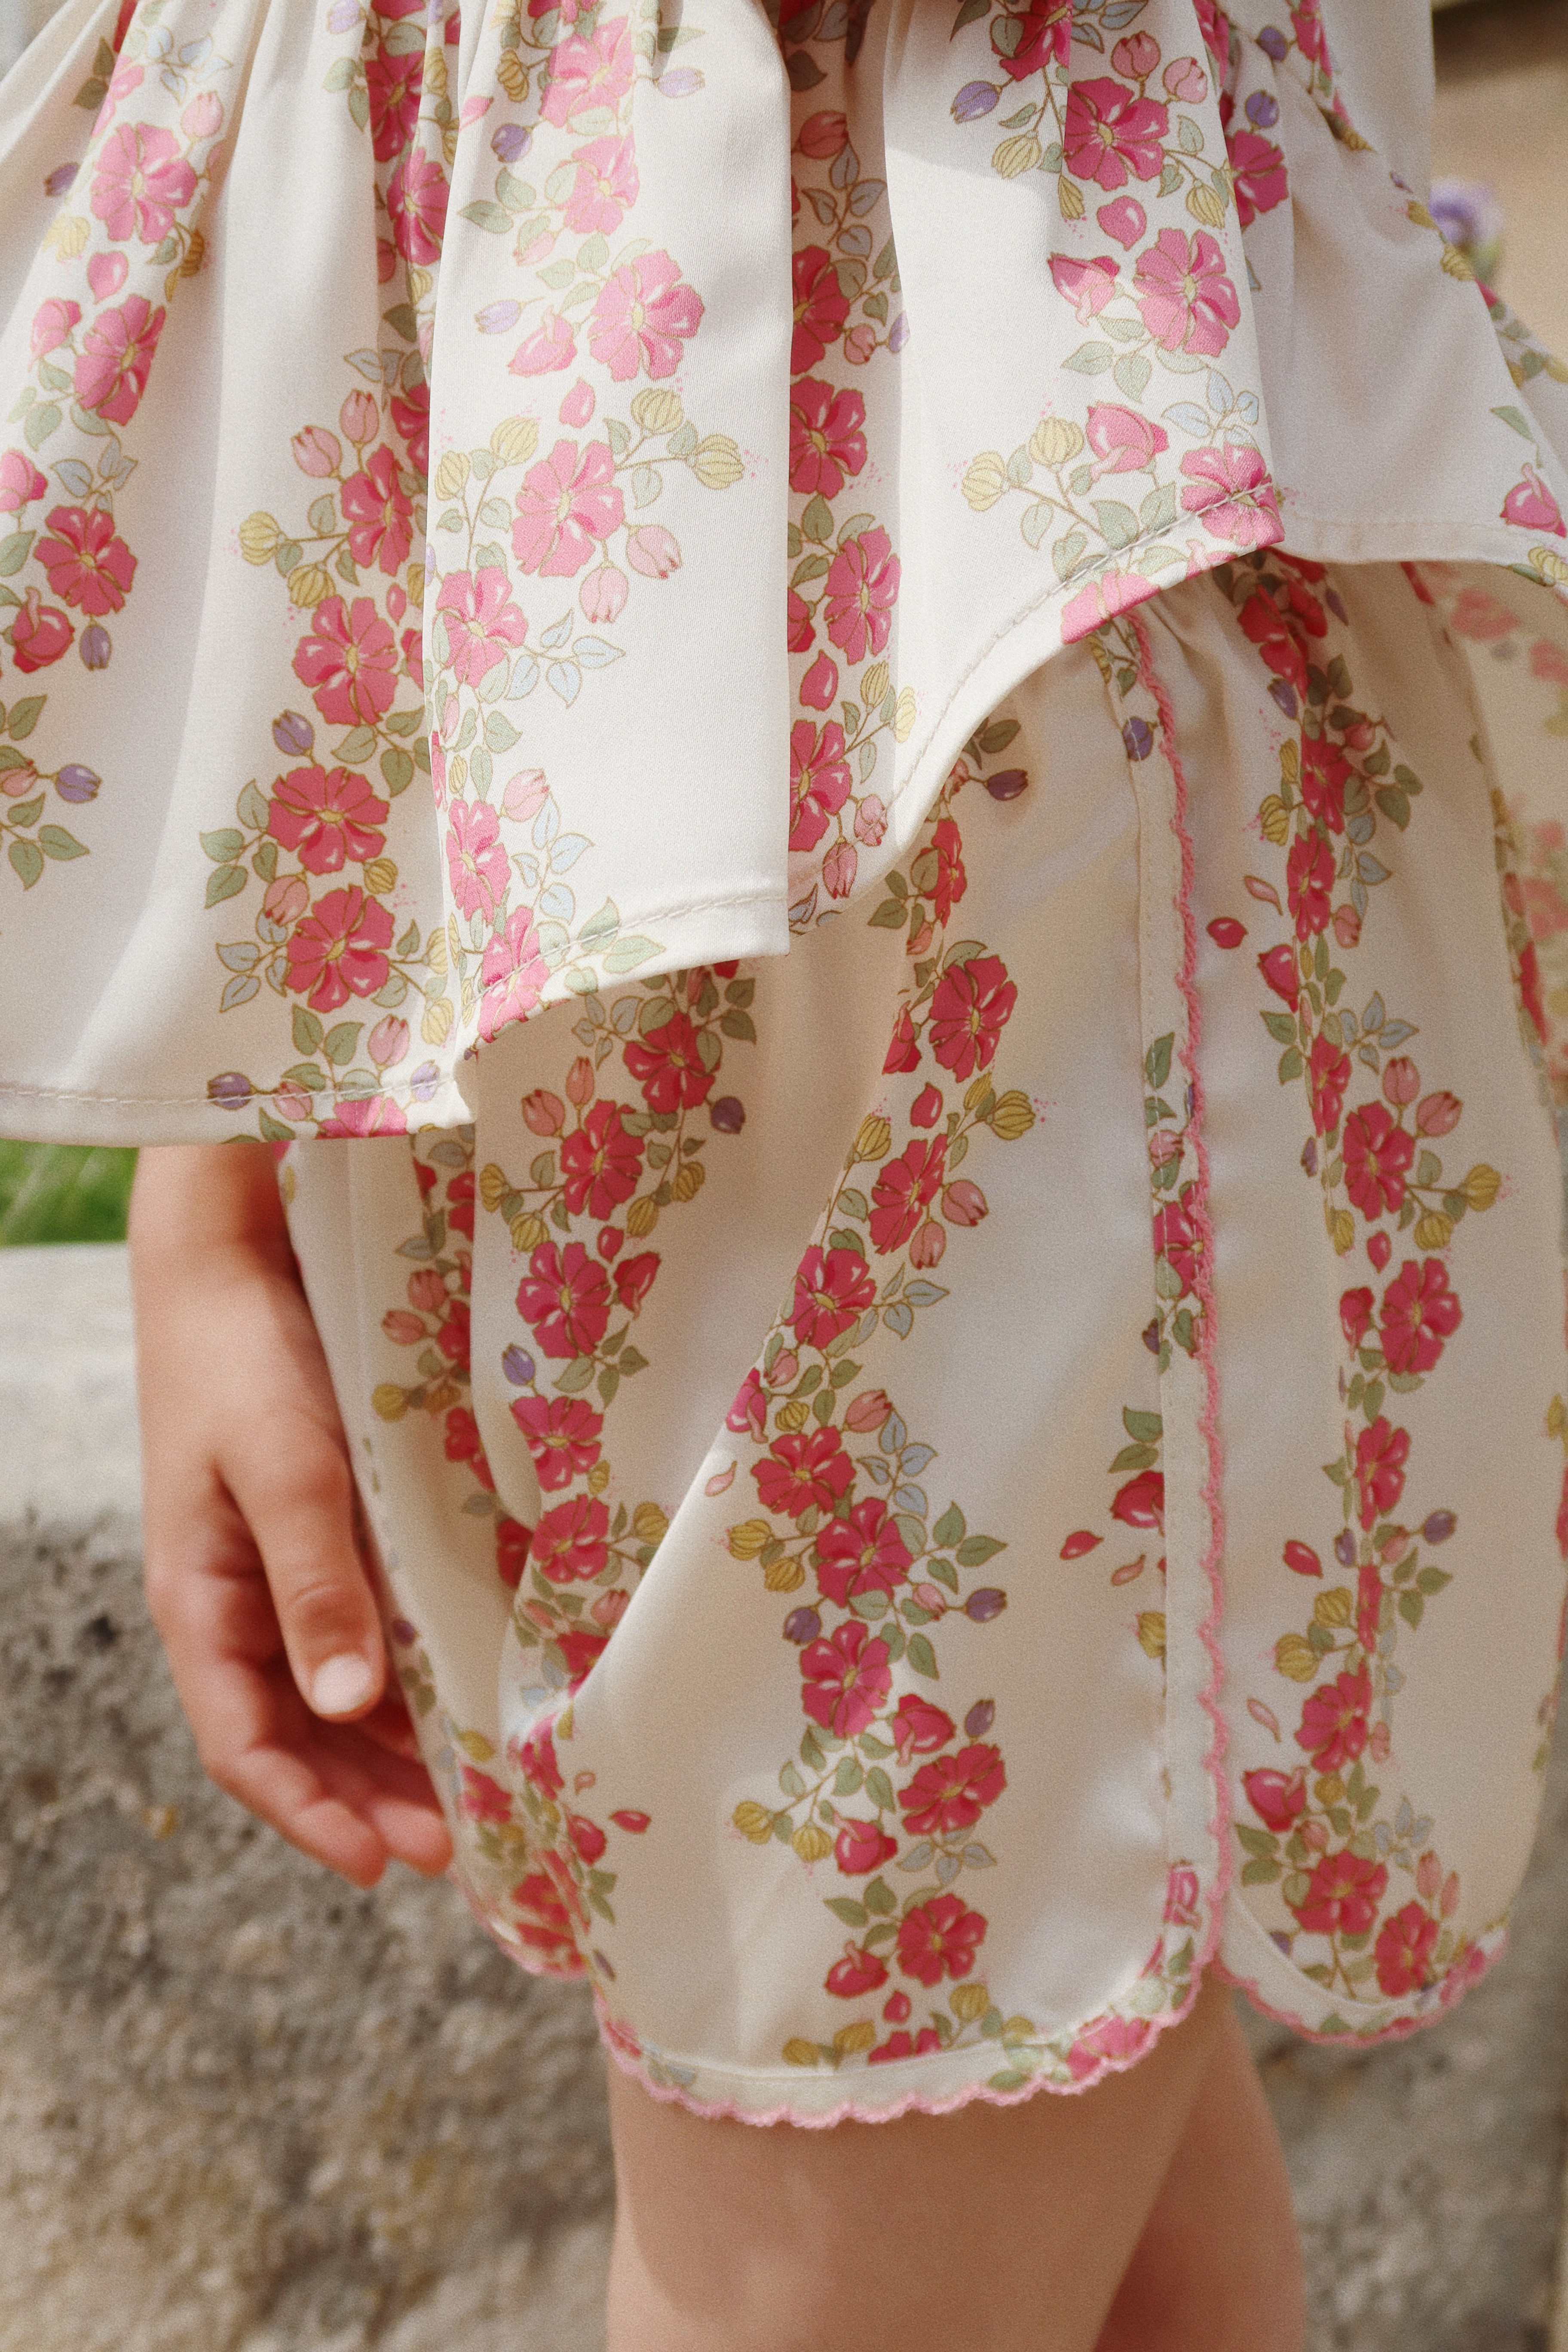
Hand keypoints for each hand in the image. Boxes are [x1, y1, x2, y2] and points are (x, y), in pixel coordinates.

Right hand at [130, 1142, 453, 1886]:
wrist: (237, 1254)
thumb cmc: (244, 1360)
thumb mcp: (282, 1472)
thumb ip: (315, 1584)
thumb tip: (347, 1707)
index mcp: (202, 1603)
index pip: (247, 1744)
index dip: (310, 1813)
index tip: (383, 1864)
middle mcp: (242, 1601)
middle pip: (299, 1734)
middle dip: (369, 1798)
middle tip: (461, 1843)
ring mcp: (285, 1568)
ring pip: (336, 1690)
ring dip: (394, 1749)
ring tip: (473, 1793)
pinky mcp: (330, 1529)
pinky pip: (367, 1625)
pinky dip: (408, 1672)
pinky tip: (464, 1692)